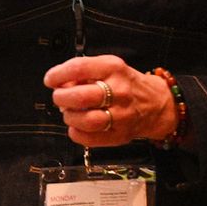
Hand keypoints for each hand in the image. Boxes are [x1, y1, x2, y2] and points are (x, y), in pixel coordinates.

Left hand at [43, 54, 175, 147]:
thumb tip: (59, 83)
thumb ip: (83, 72)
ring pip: (86, 120)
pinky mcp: (120, 135)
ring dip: (70, 117)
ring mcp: (122, 115)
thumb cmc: (126, 83)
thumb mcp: (108, 67)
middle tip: (59, 98)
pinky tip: (76, 126)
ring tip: (69, 112)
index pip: (79, 68)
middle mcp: (119, 91)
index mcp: (113, 69)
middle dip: (61, 98)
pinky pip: (90, 138)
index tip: (50, 80)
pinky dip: (76, 133)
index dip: (58, 74)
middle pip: (81, 97)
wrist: (156, 104)